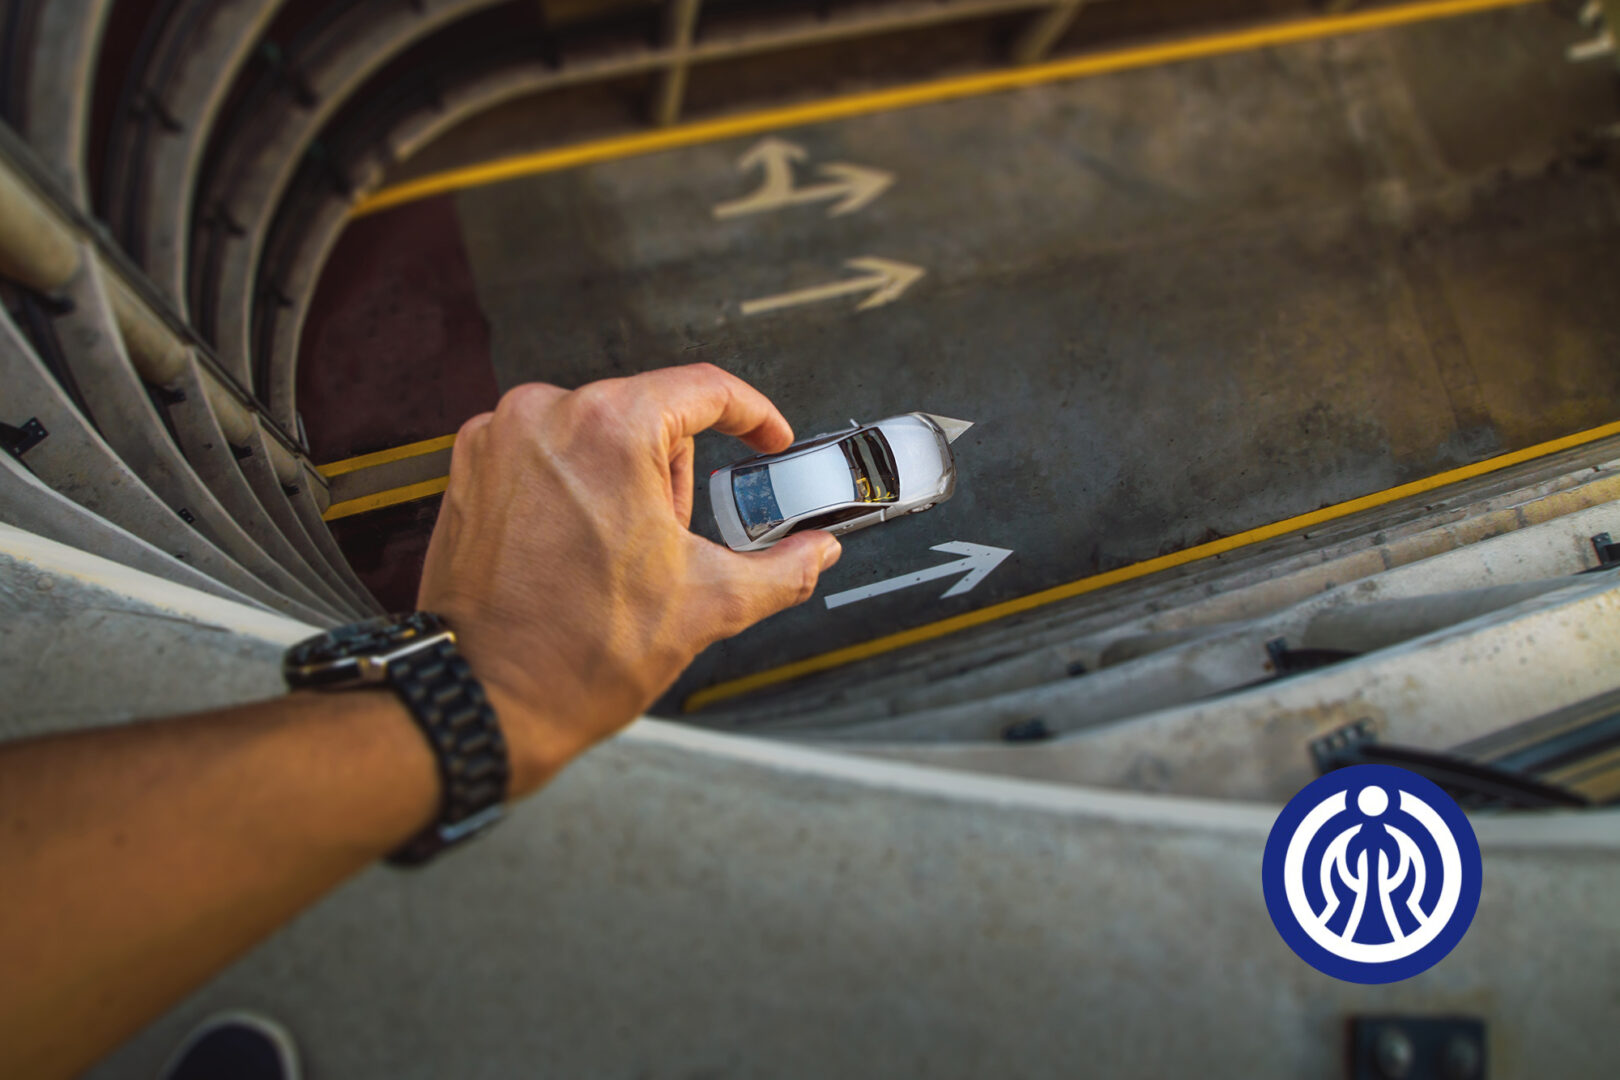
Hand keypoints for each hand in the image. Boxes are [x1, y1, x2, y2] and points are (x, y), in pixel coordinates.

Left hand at [417, 363, 841, 794]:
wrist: (486, 701)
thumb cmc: (573, 656)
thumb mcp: (708, 605)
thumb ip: (782, 568)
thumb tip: (814, 552)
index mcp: (607, 428)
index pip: (705, 388)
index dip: (753, 415)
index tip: (766, 438)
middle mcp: (543, 417)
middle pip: (648, 415)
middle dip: (676, 476)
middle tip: (671, 545)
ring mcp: (498, 441)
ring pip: (596, 434)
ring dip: (625, 483)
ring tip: (616, 558)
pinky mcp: (471, 471)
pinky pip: (547, 457)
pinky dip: (575, 491)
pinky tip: (577, 552)